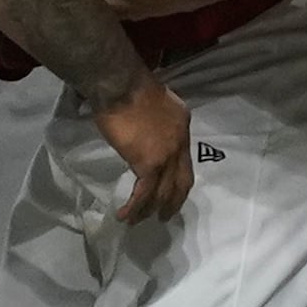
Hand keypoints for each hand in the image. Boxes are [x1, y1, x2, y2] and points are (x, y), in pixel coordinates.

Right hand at [88, 74, 196, 225]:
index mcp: (182, 126)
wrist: (122, 86)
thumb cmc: (131, 88)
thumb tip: (147, 128)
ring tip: (141, 220)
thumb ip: (157, 118)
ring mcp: (167, 155)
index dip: (177, 177)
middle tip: (165, 215)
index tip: (169, 188)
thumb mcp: (156, 100)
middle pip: (181, 181)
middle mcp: (180, 143)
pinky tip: (126, 215)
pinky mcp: (148, 164)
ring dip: (152, 208)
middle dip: (174, 201)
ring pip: (163, 191)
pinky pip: (144, 193)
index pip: (184, 159)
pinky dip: (136, 207)